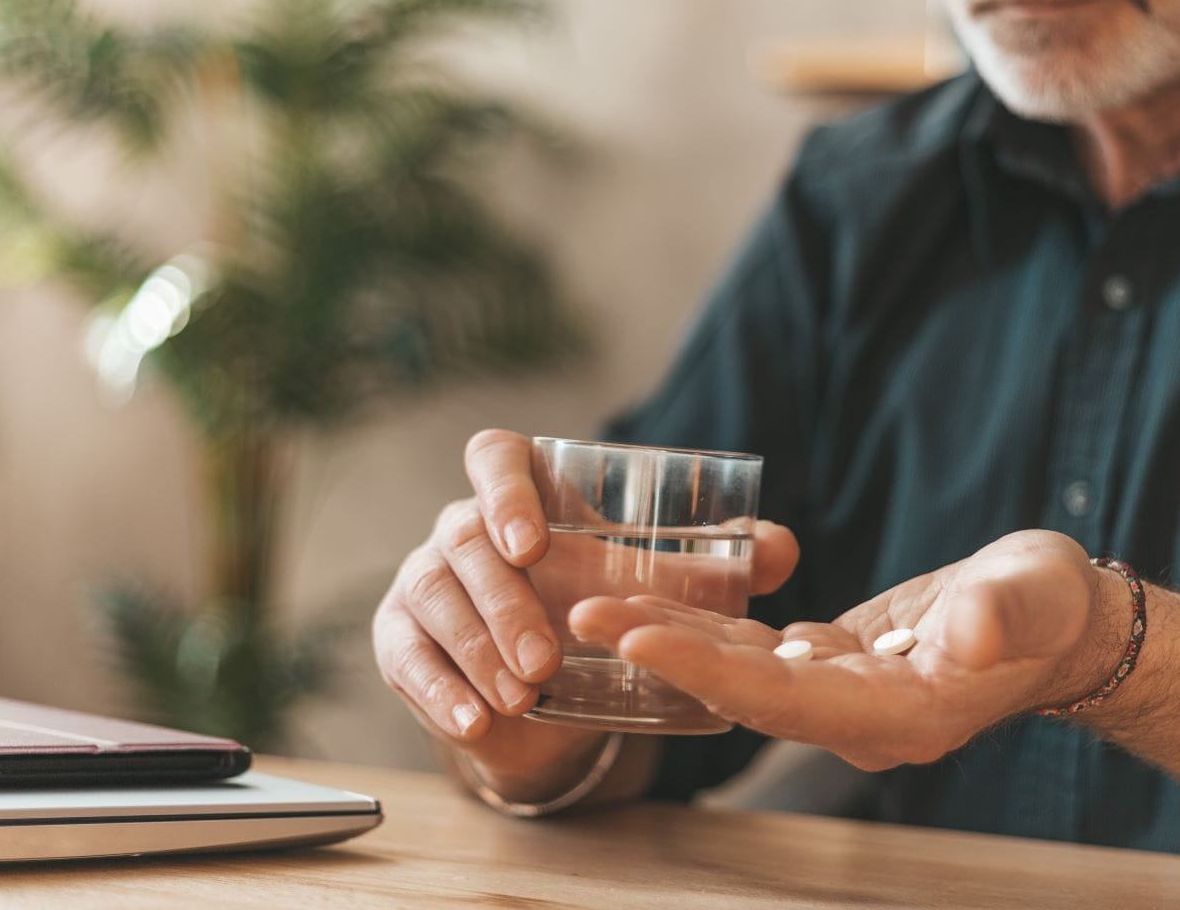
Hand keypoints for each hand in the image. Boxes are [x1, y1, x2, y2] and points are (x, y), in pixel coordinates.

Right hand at [373, 429, 801, 792]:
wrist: (545, 680)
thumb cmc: (598, 599)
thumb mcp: (653, 581)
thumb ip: (717, 564)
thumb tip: (780, 549)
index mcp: (522, 491)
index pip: (493, 457)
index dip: (506, 490)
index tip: (534, 542)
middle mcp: (463, 526)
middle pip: (465, 543)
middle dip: (504, 603)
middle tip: (545, 659)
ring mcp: (423, 577)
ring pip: (433, 599)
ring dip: (477, 650)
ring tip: (522, 696)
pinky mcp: (399, 635)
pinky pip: (407, 657)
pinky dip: (439, 692)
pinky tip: (475, 721)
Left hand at [570, 530, 1123, 770]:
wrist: (1059, 623)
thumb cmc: (1050, 605)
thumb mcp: (1038, 595)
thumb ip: (1002, 615)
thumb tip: (968, 633)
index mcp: (900, 714)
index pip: (784, 700)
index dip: (709, 671)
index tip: (640, 638)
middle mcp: (859, 717)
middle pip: (741, 693)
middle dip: (663, 655)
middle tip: (582, 616)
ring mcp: (843, 697)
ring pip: (739, 673)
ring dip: (670, 639)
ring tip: (596, 606)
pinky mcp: (836, 666)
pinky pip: (758, 653)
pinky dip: (708, 628)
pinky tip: (659, 602)